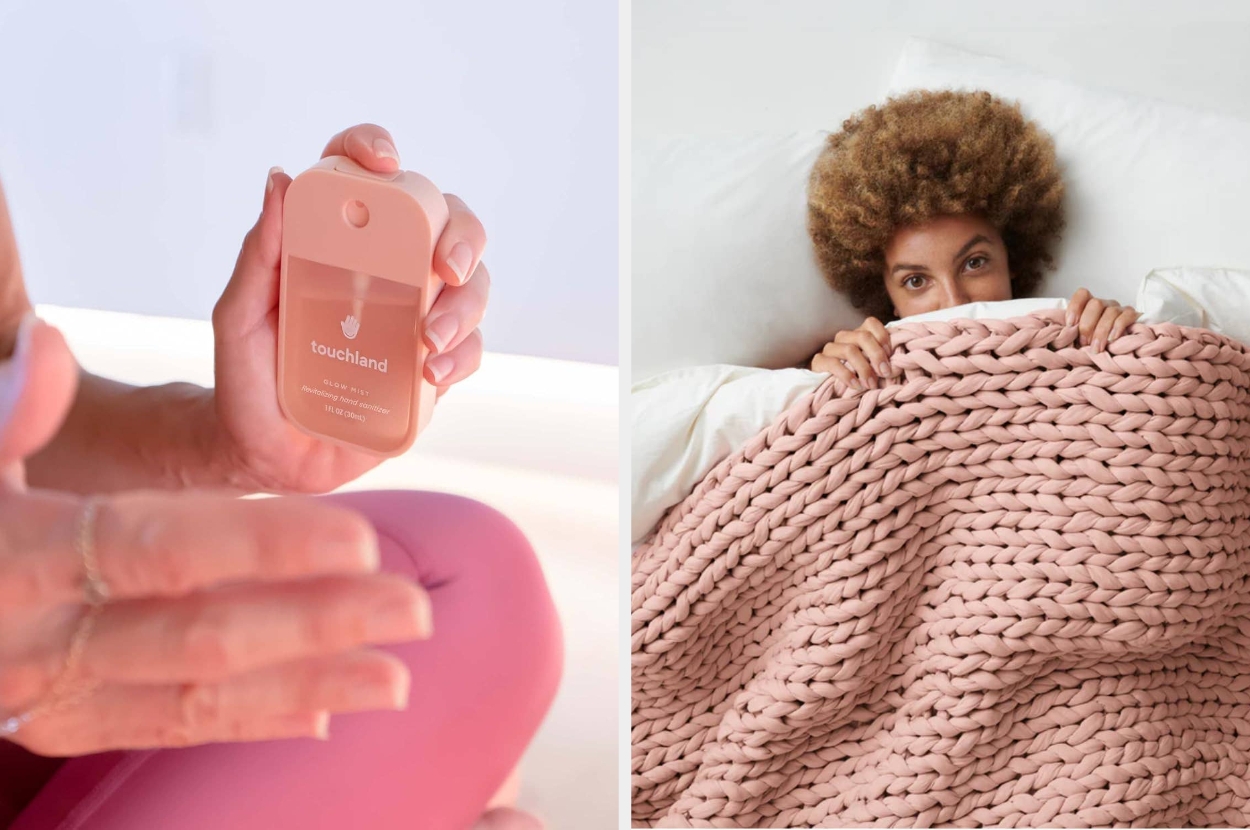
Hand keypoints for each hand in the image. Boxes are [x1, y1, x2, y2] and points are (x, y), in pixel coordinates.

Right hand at [0, 314, 430, 755]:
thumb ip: (8, 413)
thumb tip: (46, 343)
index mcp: (22, 556)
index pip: (159, 550)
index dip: (263, 549)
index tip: (360, 541)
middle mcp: (44, 639)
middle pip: (200, 635)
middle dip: (315, 625)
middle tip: (412, 612)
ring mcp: (56, 692)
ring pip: (197, 696)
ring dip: (306, 687)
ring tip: (395, 680)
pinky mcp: (66, 723)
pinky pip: (167, 728)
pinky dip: (247, 722)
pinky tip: (321, 718)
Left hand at [211, 123, 489, 493]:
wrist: (266, 455)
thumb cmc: (246, 379)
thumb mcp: (240, 316)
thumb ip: (259, 255)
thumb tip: (280, 180)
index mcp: (339, 245)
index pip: (366, 180)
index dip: (376, 152)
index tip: (384, 163)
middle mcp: (388, 271)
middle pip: (447, 225)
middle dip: (462, 237)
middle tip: (445, 269)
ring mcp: (416, 318)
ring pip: (473, 286)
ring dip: (466, 305)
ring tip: (430, 341)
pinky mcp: (433, 367)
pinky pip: (470, 348)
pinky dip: (462, 355)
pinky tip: (432, 372)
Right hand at [810, 316, 892, 388]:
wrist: (825, 386)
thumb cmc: (854, 376)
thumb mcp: (870, 366)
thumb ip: (880, 360)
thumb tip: (897, 363)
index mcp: (857, 335)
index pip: (871, 323)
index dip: (883, 337)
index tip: (891, 355)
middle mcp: (843, 338)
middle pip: (862, 336)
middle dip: (877, 355)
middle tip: (885, 373)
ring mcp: (830, 348)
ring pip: (850, 350)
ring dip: (864, 368)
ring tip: (871, 384)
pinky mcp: (818, 361)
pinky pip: (833, 363)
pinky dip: (847, 375)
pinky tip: (856, 385)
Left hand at [1065, 288, 1139, 351]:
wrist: (1124, 346)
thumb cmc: (1096, 341)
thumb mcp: (1083, 336)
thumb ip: (1074, 332)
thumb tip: (1064, 336)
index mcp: (1090, 305)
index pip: (1083, 294)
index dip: (1075, 307)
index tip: (1070, 324)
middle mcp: (1105, 304)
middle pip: (1096, 304)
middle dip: (1087, 325)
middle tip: (1083, 343)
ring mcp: (1120, 309)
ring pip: (1110, 312)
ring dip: (1101, 331)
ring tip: (1096, 348)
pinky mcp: (1133, 316)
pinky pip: (1126, 316)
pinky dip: (1117, 328)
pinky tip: (1112, 339)